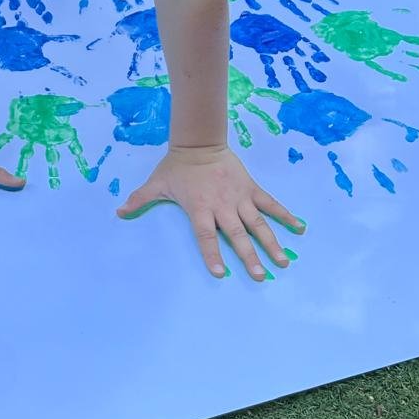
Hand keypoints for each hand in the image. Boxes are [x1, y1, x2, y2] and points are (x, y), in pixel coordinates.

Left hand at [117, 144, 303, 281]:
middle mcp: (222, 206)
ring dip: (271, 243)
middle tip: (259, 276)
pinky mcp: (251, 188)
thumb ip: (140, 199)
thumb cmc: (177, 167)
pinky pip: (271, 204)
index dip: (212, 254)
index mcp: (199, 208)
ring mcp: (239, 197)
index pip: (206, 236)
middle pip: (237, 235)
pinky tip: (300, 228)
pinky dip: (286, 215)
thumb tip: (118, 211)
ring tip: (283, 262)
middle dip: (249, 256)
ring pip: (258, 224)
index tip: (220, 273)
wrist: (199, 142)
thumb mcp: (157, 183)